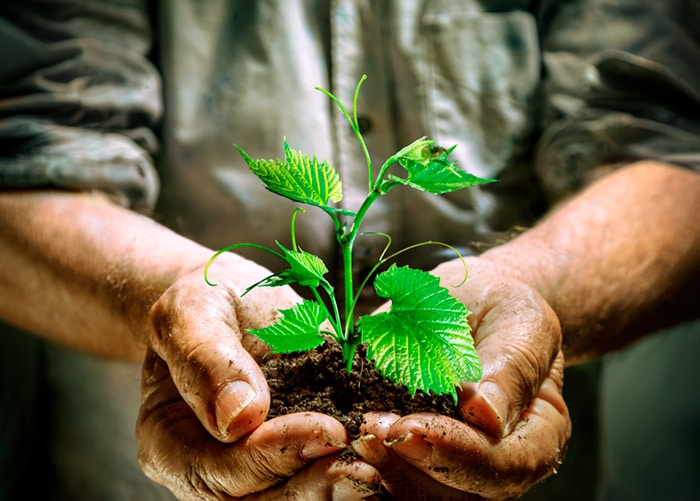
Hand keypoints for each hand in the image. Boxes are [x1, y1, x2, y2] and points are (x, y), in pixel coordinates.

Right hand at [136, 254, 370, 497]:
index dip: (273, 455)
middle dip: (313, 487)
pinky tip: (384, 458)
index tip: (327, 429)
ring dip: (337, 489)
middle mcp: (210, 470)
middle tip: (365, 468)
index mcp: (170, 441)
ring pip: (290, 500)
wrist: (228, 304)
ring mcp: (253, 470)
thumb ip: (205, 358)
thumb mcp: (192, 311)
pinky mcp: (293, 456)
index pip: (219, 470)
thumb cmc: (203, 302)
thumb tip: (238, 416)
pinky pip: (317, 475)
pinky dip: (350, 470)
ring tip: (380, 469)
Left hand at [357, 257, 570, 498]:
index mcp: (536, 436)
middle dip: (409, 467)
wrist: (474, 306)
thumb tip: (488, 417)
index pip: (504, 466)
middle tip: (368, 429)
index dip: (456, 454)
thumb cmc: (505, 310)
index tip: (410, 427)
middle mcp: (497, 464)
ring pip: (419, 494)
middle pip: (458, 495)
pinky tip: (338, 434)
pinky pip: (389, 473)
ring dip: (381, 469)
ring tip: (352, 431)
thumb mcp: (522, 322)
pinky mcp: (414, 455)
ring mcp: (452, 464)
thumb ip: (511, 367)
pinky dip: (362, 461)